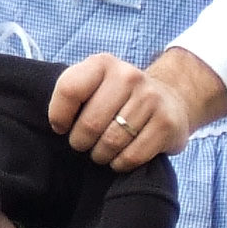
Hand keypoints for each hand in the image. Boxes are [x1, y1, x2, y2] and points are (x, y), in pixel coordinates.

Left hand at [48, 47, 226, 172]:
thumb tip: (57, 125)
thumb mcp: (93, 84)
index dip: (59, 116)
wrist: (169, 99)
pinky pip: (133, 156)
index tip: (62, 127)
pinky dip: (120, 163)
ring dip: (100, 154)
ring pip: (111, 142)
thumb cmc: (118, 97)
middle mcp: (129, 76)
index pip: (69, 90)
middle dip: (80, 142)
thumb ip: (71, 95)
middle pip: (90, 123)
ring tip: (101, 151)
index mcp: (103, 64)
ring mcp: (151, 99)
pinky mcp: (167, 124)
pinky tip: (119, 158)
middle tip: (84, 144)